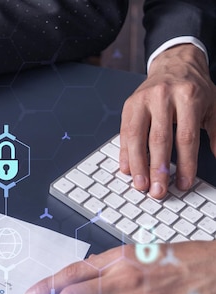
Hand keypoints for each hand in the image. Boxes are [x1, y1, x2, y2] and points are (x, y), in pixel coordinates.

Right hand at [119, 44, 215, 198]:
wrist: (175, 64)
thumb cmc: (194, 89)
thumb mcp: (213, 107)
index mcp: (188, 96)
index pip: (186, 137)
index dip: (185, 164)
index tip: (183, 184)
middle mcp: (163, 96)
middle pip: (159, 139)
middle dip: (157, 169)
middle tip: (157, 191)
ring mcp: (142, 100)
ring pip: (137, 137)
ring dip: (137, 165)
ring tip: (140, 185)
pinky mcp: (129, 105)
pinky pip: (124, 133)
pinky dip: (125, 153)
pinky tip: (127, 169)